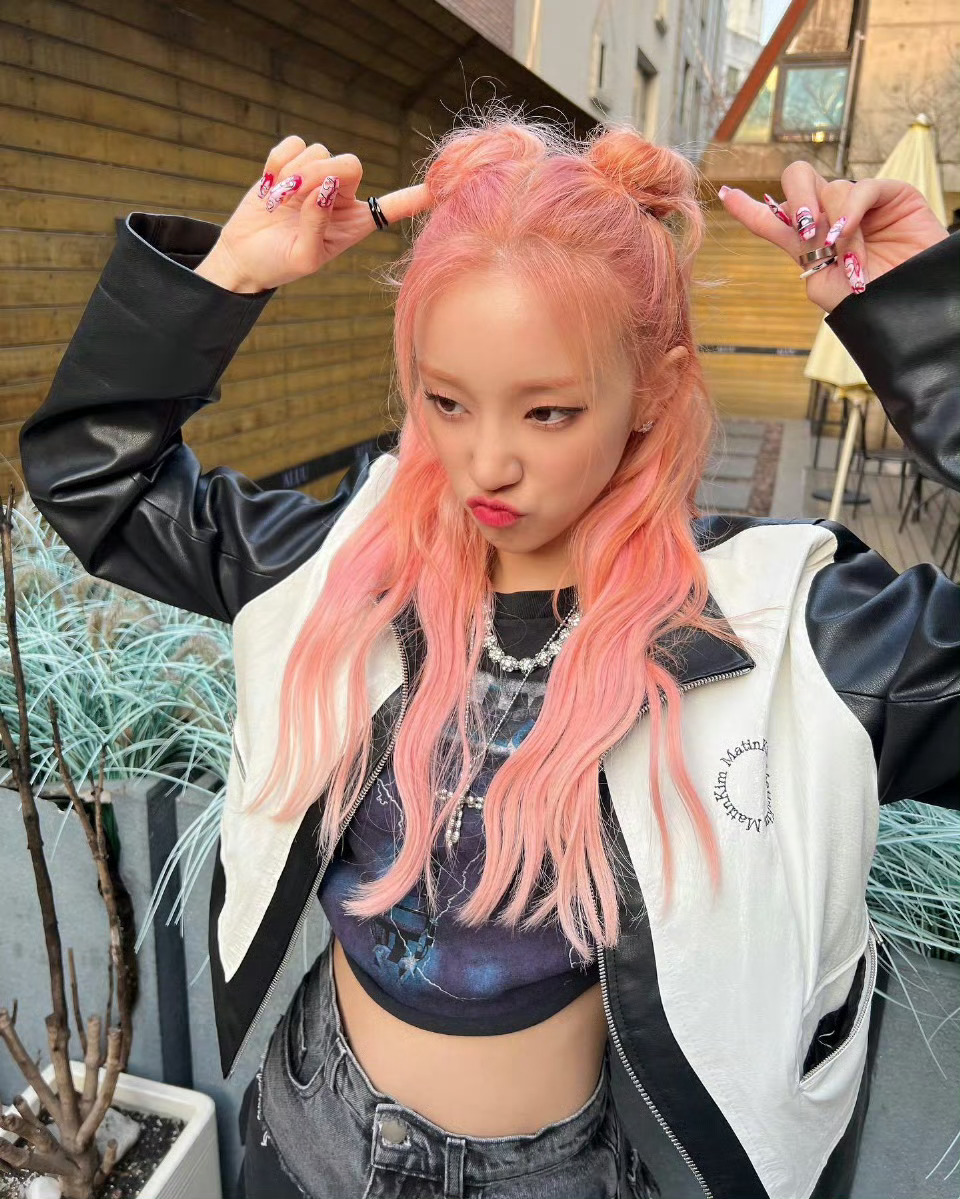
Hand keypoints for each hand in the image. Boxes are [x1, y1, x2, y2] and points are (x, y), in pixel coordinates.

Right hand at [195, 135, 430, 293]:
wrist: (245, 255)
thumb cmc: (278, 263)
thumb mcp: (303, 257)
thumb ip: (316, 225)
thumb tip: (324, 188)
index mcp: (356, 224)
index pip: (393, 207)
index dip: (416, 196)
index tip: (441, 186)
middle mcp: (343, 197)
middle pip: (351, 163)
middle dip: (322, 174)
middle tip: (296, 194)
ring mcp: (319, 177)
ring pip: (320, 151)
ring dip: (295, 173)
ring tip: (279, 201)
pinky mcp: (293, 163)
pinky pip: (296, 143)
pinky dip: (280, 160)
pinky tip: (271, 183)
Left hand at [718, 162, 949, 312]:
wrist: (906, 306)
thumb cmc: (865, 302)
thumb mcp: (820, 282)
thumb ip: (801, 250)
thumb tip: (799, 221)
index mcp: (807, 240)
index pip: (771, 218)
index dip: (748, 207)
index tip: (724, 195)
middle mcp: (829, 215)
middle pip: (798, 178)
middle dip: (797, 199)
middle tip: (804, 228)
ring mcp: (858, 202)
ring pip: (831, 189)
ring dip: (835, 226)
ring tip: (846, 255)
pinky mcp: (890, 194)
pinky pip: (861, 187)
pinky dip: (851, 210)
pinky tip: (849, 233)